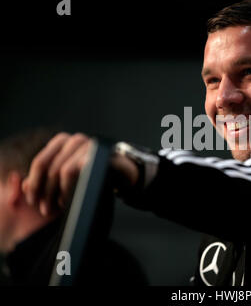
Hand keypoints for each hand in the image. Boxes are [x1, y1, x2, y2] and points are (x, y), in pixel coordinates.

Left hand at [22, 132, 138, 215]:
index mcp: (65, 142)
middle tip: (45, 209)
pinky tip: (71, 199)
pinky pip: (74, 171)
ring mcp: (88, 145)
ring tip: (60, 206)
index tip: (33, 200)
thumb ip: (47, 180)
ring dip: (57, 192)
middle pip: (47, 167)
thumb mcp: (69, 178)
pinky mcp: (97, 154)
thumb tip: (24, 186)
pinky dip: (69, 189)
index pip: (41, 162)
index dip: (34, 183)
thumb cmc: (97, 176)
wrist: (127, 174)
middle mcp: (75, 140)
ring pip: (60, 170)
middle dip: (44, 191)